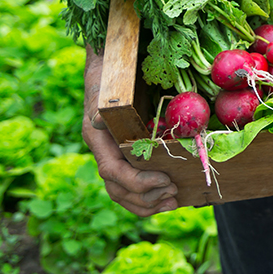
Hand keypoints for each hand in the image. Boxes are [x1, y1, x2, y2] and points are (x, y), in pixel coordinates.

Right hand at [83, 47, 177, 215]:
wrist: (110, 70)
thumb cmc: (112, 79)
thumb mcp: (109, 89)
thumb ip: (105, 106)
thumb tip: (99, 119)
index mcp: (98, 141)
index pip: (112, 172)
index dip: (137, 182)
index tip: (165, 180)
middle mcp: (104, 153)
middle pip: (118, 189)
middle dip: (145, 196)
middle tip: (174, 192)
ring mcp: (114, 158)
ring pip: (123, 192)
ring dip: (148, 202)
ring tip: (173, 201)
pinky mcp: (128, 158)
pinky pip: (133, 186)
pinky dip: (149, 195)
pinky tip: (170, 197)